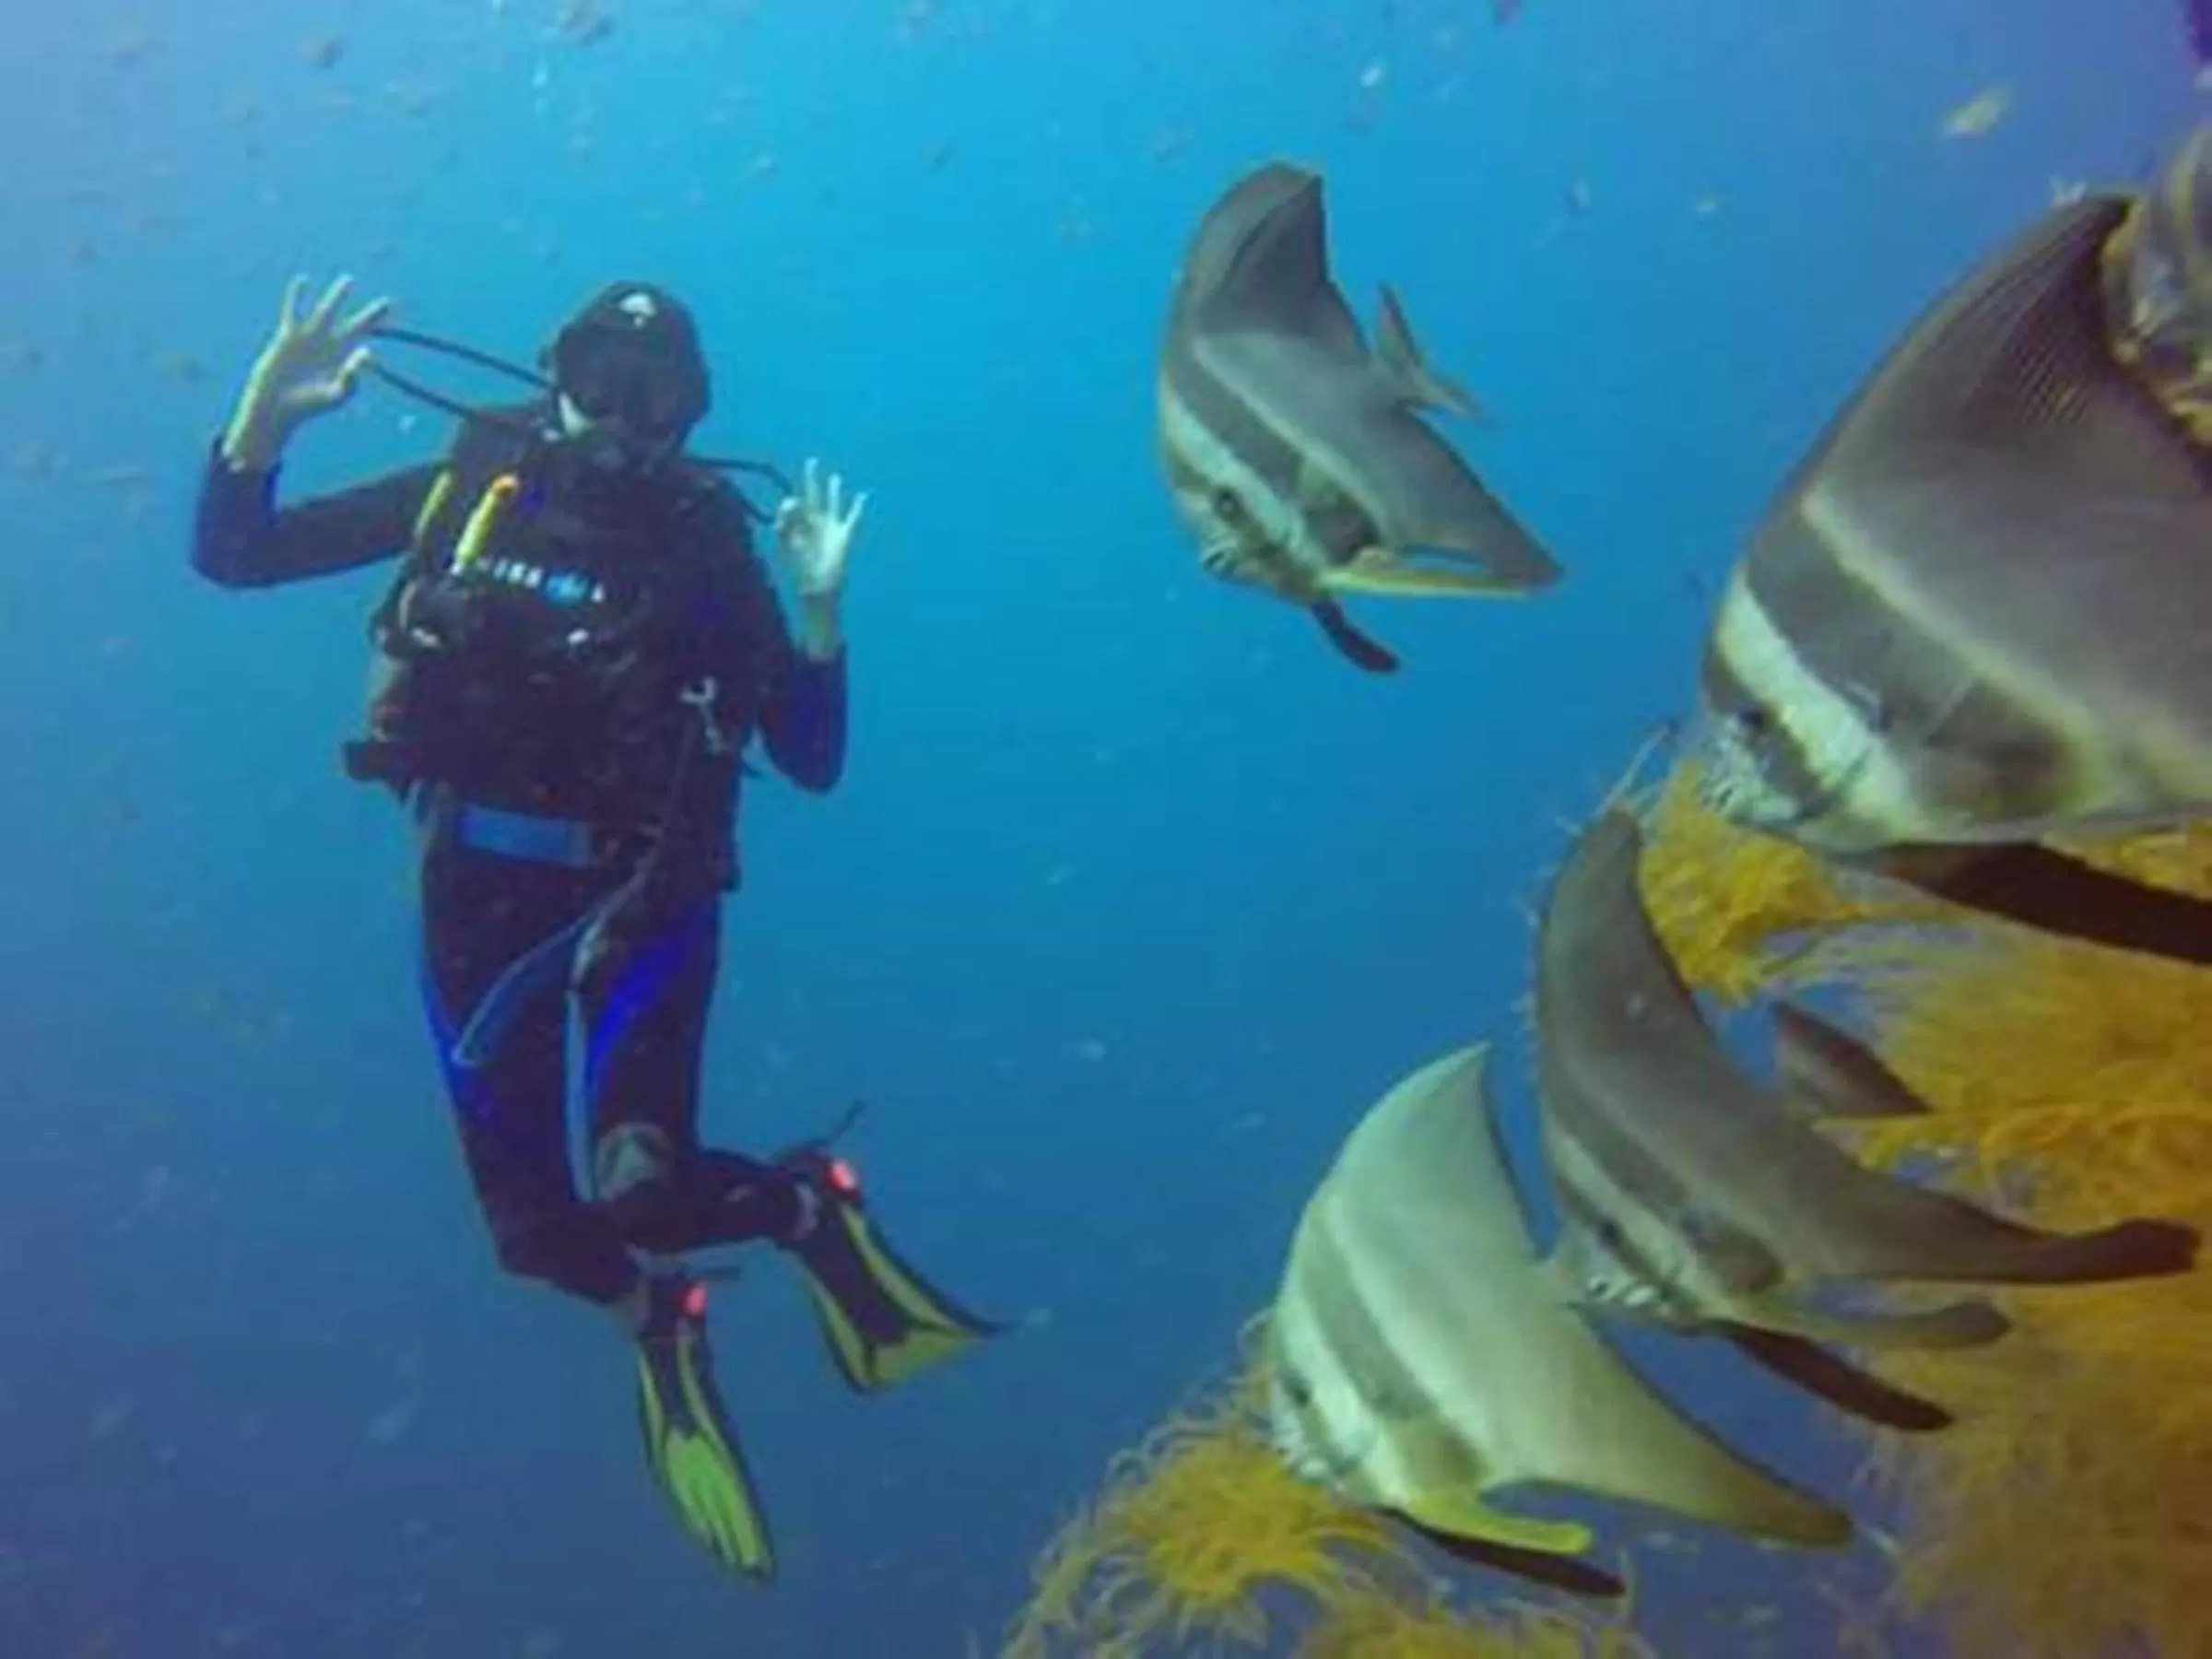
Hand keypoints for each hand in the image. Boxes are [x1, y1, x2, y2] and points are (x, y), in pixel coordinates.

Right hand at [221, 274, 391, 471]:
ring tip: (349, 280)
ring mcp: (310, 339)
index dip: (378, 331)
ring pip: (327, 311)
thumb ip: (352, 378)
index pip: (368, 342)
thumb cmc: (308, 406)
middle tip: (389, 302)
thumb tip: (367, 353)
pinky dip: (297, 296)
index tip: (389, 319)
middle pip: (355, 325)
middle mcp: (331, 347)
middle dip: (371, 315)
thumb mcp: (335, 395)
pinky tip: (302, 280)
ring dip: (338, 296)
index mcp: (345, 360)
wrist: (277, 405)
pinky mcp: (289, 336)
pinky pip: (293, 311)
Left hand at [773, 457, 865, 602]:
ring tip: (834, 477)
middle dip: (811, 478)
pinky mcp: (844, 535)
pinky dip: (857, 506)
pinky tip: (862, 496)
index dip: (791, 502)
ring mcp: (829, 527)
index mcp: (797, 524)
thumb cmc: (799, 568)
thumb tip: (790, 498)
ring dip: (833, 490)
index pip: (795, 503)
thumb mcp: (787, 543)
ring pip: (832, 503)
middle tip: (811, 461)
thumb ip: (785, 522)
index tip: (791, 505)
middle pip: (813, 494)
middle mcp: (813, 522)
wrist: (817, 586)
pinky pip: (852, 517)